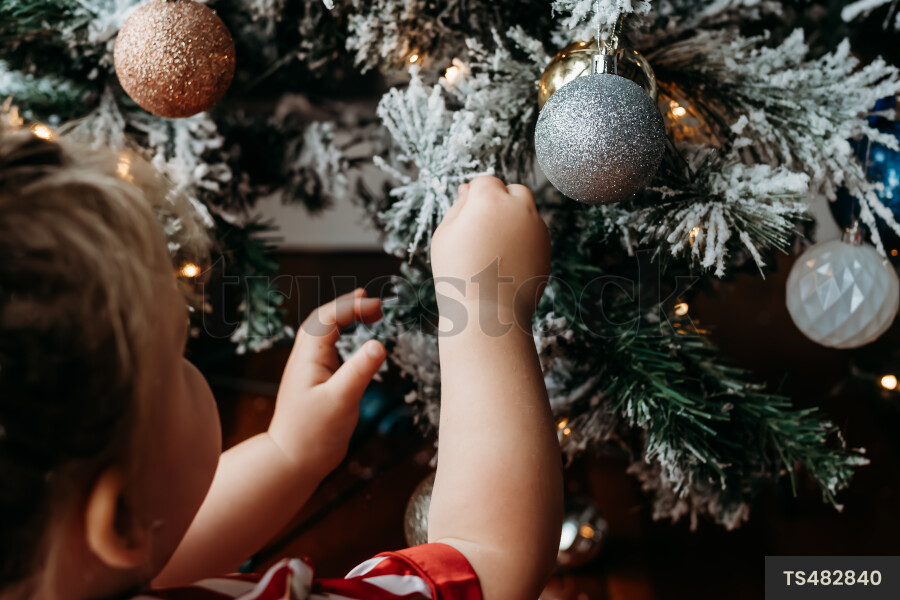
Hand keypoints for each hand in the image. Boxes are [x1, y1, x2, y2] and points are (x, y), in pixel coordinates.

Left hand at [267, 289, 384, 476]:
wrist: (293, 461)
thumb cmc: (312, 435)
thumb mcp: (341, 401)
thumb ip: (359, 371)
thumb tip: (378, 344)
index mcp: (307, 358)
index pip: (328, 318)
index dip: (352, 307)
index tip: (377, 307)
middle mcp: (305, 359)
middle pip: (323, 320)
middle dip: (347, 307)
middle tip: (374, 304)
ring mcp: (309, 370)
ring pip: (324, 334)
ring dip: (344, 319)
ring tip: (366, 311)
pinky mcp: (316, 382)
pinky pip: (329, 350)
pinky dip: (344, 337)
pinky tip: (355, 341)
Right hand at [431, 176, 550, 327]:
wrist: (488, 312)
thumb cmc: (458, 273)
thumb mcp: (444, 235)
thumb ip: (458, 206)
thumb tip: (468, 189)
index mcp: (489, 198)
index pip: (486, 181)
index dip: (475, 198)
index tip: (467, 220)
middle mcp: (519, 207)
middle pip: (513, 190)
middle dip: (501, 202)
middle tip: (484, 230)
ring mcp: (537, 227)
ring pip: (527, 212)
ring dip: (514, 221)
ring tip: (494, 251)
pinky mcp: (547, 247)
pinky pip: (535, 234)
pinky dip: (524, 241)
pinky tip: (507, 263)